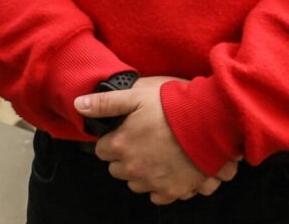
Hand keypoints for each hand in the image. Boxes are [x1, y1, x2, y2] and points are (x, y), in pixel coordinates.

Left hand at [74, 76, 238, 203]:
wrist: (209, 121)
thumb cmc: (173, 104)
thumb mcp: (137, 94)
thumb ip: (105, 102)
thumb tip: (78, 105)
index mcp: (121, 144)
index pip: (102, 149)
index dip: (113, 137)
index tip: (125, 129)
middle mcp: (133, 168)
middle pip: (117, 168)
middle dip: (125, 155)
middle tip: (142, 138)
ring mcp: (153, 182)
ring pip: (135, 182)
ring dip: (141, 170)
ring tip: (156, 150)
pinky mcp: (173, 191)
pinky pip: (157, 194)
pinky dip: (160, 184)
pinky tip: (168, 166)